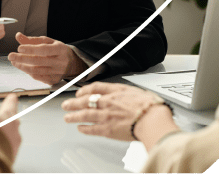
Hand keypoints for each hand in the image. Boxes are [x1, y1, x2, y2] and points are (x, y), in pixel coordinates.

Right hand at [0, 68, 21, 160]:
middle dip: (9, 117)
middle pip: (12, 122)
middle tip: (7, 114)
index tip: (12, 96)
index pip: (11, 104)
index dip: (10, 99)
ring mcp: (10, 149)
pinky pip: (3, 151)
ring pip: (9, 137)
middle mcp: (13, 134)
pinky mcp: (3, 162)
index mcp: (8, 119)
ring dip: (3, 133)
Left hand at [8, 33, 86, 84]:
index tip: (19, 48)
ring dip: (23, 67)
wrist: (71, 63)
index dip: (30, 49)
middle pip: (38, 61)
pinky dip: (29, 72)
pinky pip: (38, 77)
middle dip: (22, 59)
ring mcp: (57, 73)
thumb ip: (33, 40)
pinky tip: (23, 67)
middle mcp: (59, 62)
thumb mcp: (48, 42)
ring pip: (36, 71)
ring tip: (14, 62)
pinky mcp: (54, 80)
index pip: (43, 49)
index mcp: (60, 49)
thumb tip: (18, 36)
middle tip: (11, 56)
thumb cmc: (58, 50)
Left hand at [62, 82, 177, 147]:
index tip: (80, 92)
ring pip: (85, 114)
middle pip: (86, 100)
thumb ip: (125, 93)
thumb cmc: (149, 106)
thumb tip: (124, 94)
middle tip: (66, 105)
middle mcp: (108, 102)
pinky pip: (92, 128)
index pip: (95, 88)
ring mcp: (106, 115)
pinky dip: (84, 128)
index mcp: (115, 91)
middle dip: (74, 103)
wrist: (152, 118)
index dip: (85, 90)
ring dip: (74, 116)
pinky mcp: (108, 129)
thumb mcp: (136, 91)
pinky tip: (80, 128)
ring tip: (67, 117)